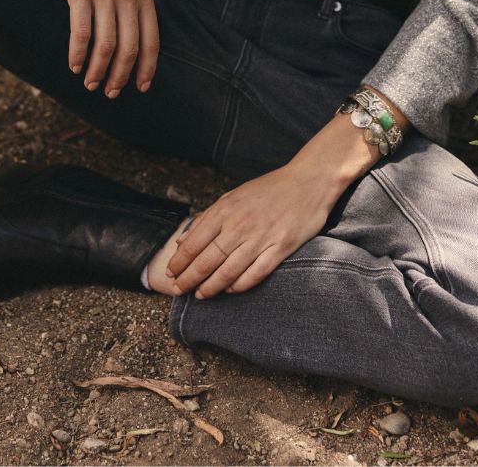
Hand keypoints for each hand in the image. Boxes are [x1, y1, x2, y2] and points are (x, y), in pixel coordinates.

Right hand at [48, 0, 159, 98]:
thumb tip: (130, 25)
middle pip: (129, 47)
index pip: (151, 39)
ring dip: (99, 70)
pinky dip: (78, 53)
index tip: (140, 86)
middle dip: (121, 75)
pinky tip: (74, 65)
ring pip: (106, 44)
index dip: (146, 67)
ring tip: (90, 84)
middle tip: (111, 92)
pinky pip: (81, 30)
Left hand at [164, 156, 337, 298]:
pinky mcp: (281, 247)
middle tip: (178, 290)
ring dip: (212, 286)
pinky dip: (241, 284)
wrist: (307, 182)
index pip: (195, 241)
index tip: (170, 273)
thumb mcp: (233, 196)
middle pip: (209, 259)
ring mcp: (262, 237)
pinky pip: (257, 272)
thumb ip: (207, 218)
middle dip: (190, 277)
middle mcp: (240, 224)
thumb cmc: (268, 189)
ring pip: (230, 270)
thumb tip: (182, 239)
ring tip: (200, 295)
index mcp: (226, 210)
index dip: (180, 260)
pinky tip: (230, 290)